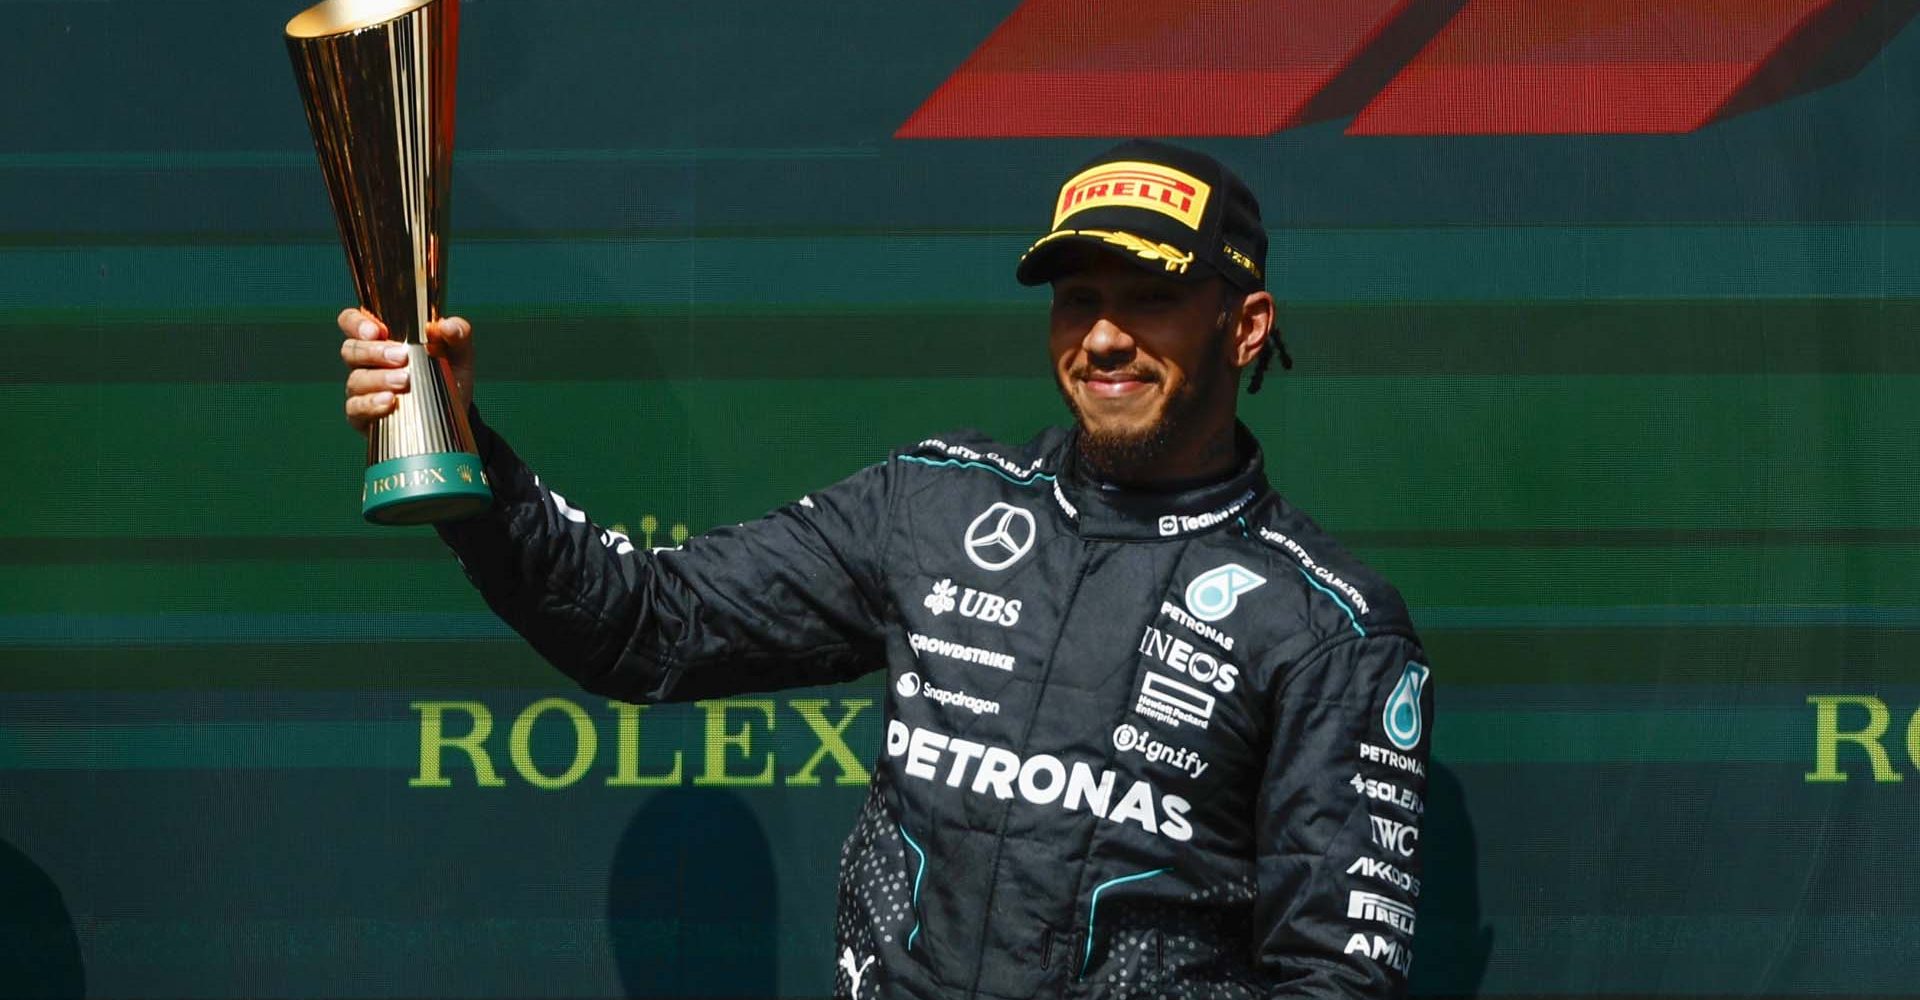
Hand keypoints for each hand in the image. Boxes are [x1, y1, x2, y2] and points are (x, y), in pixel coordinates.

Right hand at [337, 308, 474, 435]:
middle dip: (374, 352)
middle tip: (402, 357)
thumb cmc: (447, 374)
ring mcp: (362, 389)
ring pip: (356, 379)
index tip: (376, 331)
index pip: (351, 321)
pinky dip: (371, 404)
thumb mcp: (458, 352)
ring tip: (404, 381)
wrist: (452, 414)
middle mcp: (365, 362)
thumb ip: (458, 333)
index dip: (356, 323)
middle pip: (351, 349)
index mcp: (381, 339)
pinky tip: (389, 402)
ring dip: (379, 378)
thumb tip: (447, 326)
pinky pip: (356, 408)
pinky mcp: (363, 416)